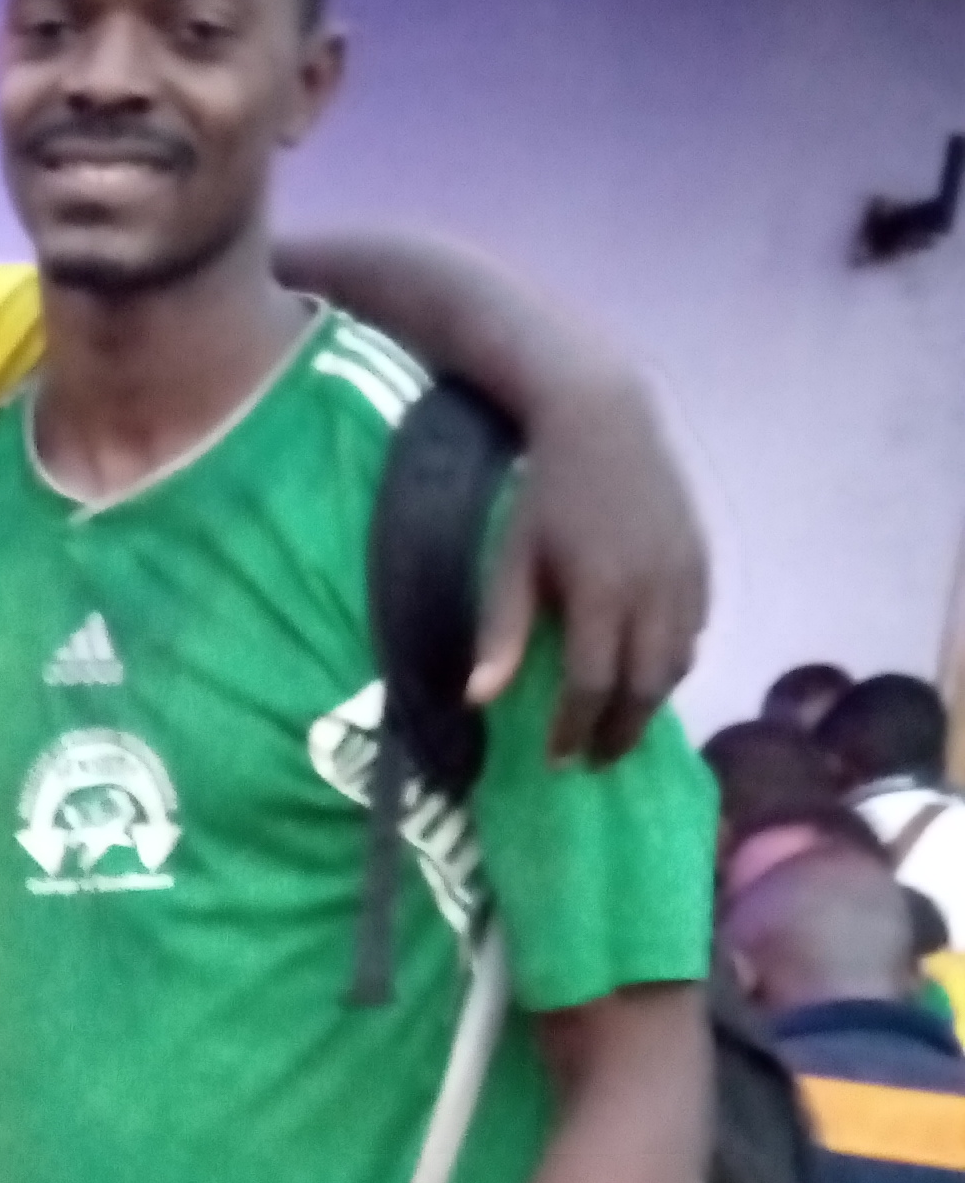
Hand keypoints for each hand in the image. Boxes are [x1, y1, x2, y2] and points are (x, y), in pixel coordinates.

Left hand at [469, 366, 705, 768]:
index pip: (592, 683)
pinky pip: (697, 629)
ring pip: (677, 663)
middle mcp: (652, 588)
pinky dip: (674, 663)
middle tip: (594, 761)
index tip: (557, 760)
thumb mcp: (512, 560)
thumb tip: (479, 699)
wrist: (604, 421)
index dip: (575, 729)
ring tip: (618, 726)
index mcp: (600, 590)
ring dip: (649, 703)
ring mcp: (685, 574)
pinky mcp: (702, 560)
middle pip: (645, 686)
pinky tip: (649, 675)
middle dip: (619, 731)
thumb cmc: (546, 494)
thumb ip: (501, 631)